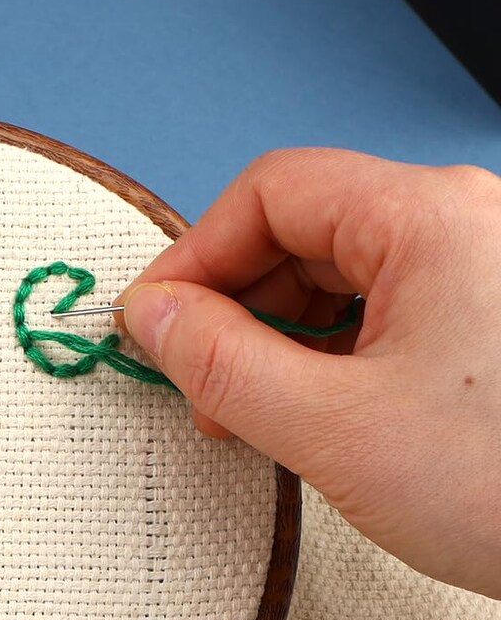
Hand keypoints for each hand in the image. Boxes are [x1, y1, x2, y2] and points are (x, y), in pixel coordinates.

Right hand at [120, 148, 500, 598]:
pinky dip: (335, 354)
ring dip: (282, 337)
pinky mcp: (496, 319)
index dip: (195, 257)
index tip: (154, 325)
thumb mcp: (332, 428)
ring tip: (264, 416)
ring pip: (344, 273)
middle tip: (206, 390)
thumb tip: (153, 317)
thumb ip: (220, 361)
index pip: (271, 192)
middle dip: (237, 307)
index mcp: (431, 217)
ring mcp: (488, 269)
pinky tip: (323, 416)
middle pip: (305, 229)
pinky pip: (390, 309)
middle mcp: (467, 223)